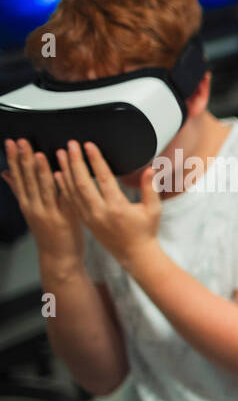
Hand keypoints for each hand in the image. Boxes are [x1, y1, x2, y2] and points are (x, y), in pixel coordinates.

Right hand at [3, 138, 82, 266]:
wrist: (59, 258)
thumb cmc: (48, 232)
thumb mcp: (30, 210)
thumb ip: (19, 190)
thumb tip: (5, 173)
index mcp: (27, 203)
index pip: (18, 177)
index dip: (13, 159)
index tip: (11, 143)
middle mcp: (35, 208)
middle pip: (28, 180)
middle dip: (24, 159)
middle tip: (22, 142)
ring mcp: (50, 214)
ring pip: (45, 189)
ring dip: (41, 170)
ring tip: (38, 154)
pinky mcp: (67, 219)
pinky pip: (65, 200)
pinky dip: (62, 187)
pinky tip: (60, 174)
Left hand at [56, 140, 160, 268]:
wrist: (135, 256)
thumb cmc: (146, 231)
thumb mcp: (153, 210)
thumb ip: (150, 188)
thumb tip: (150, 169)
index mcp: (118, 207)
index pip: (103, 178)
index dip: (95, 160)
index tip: (88, 145)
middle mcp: (100, 212)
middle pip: (82, 182)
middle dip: (75, 161)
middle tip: (71, 144)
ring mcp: (90, 217)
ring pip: (72, 191)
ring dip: (65, 171)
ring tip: (61, 154)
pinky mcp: (85, 221)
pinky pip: (71, 201)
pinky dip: (63, 186)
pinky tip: (59, 174)